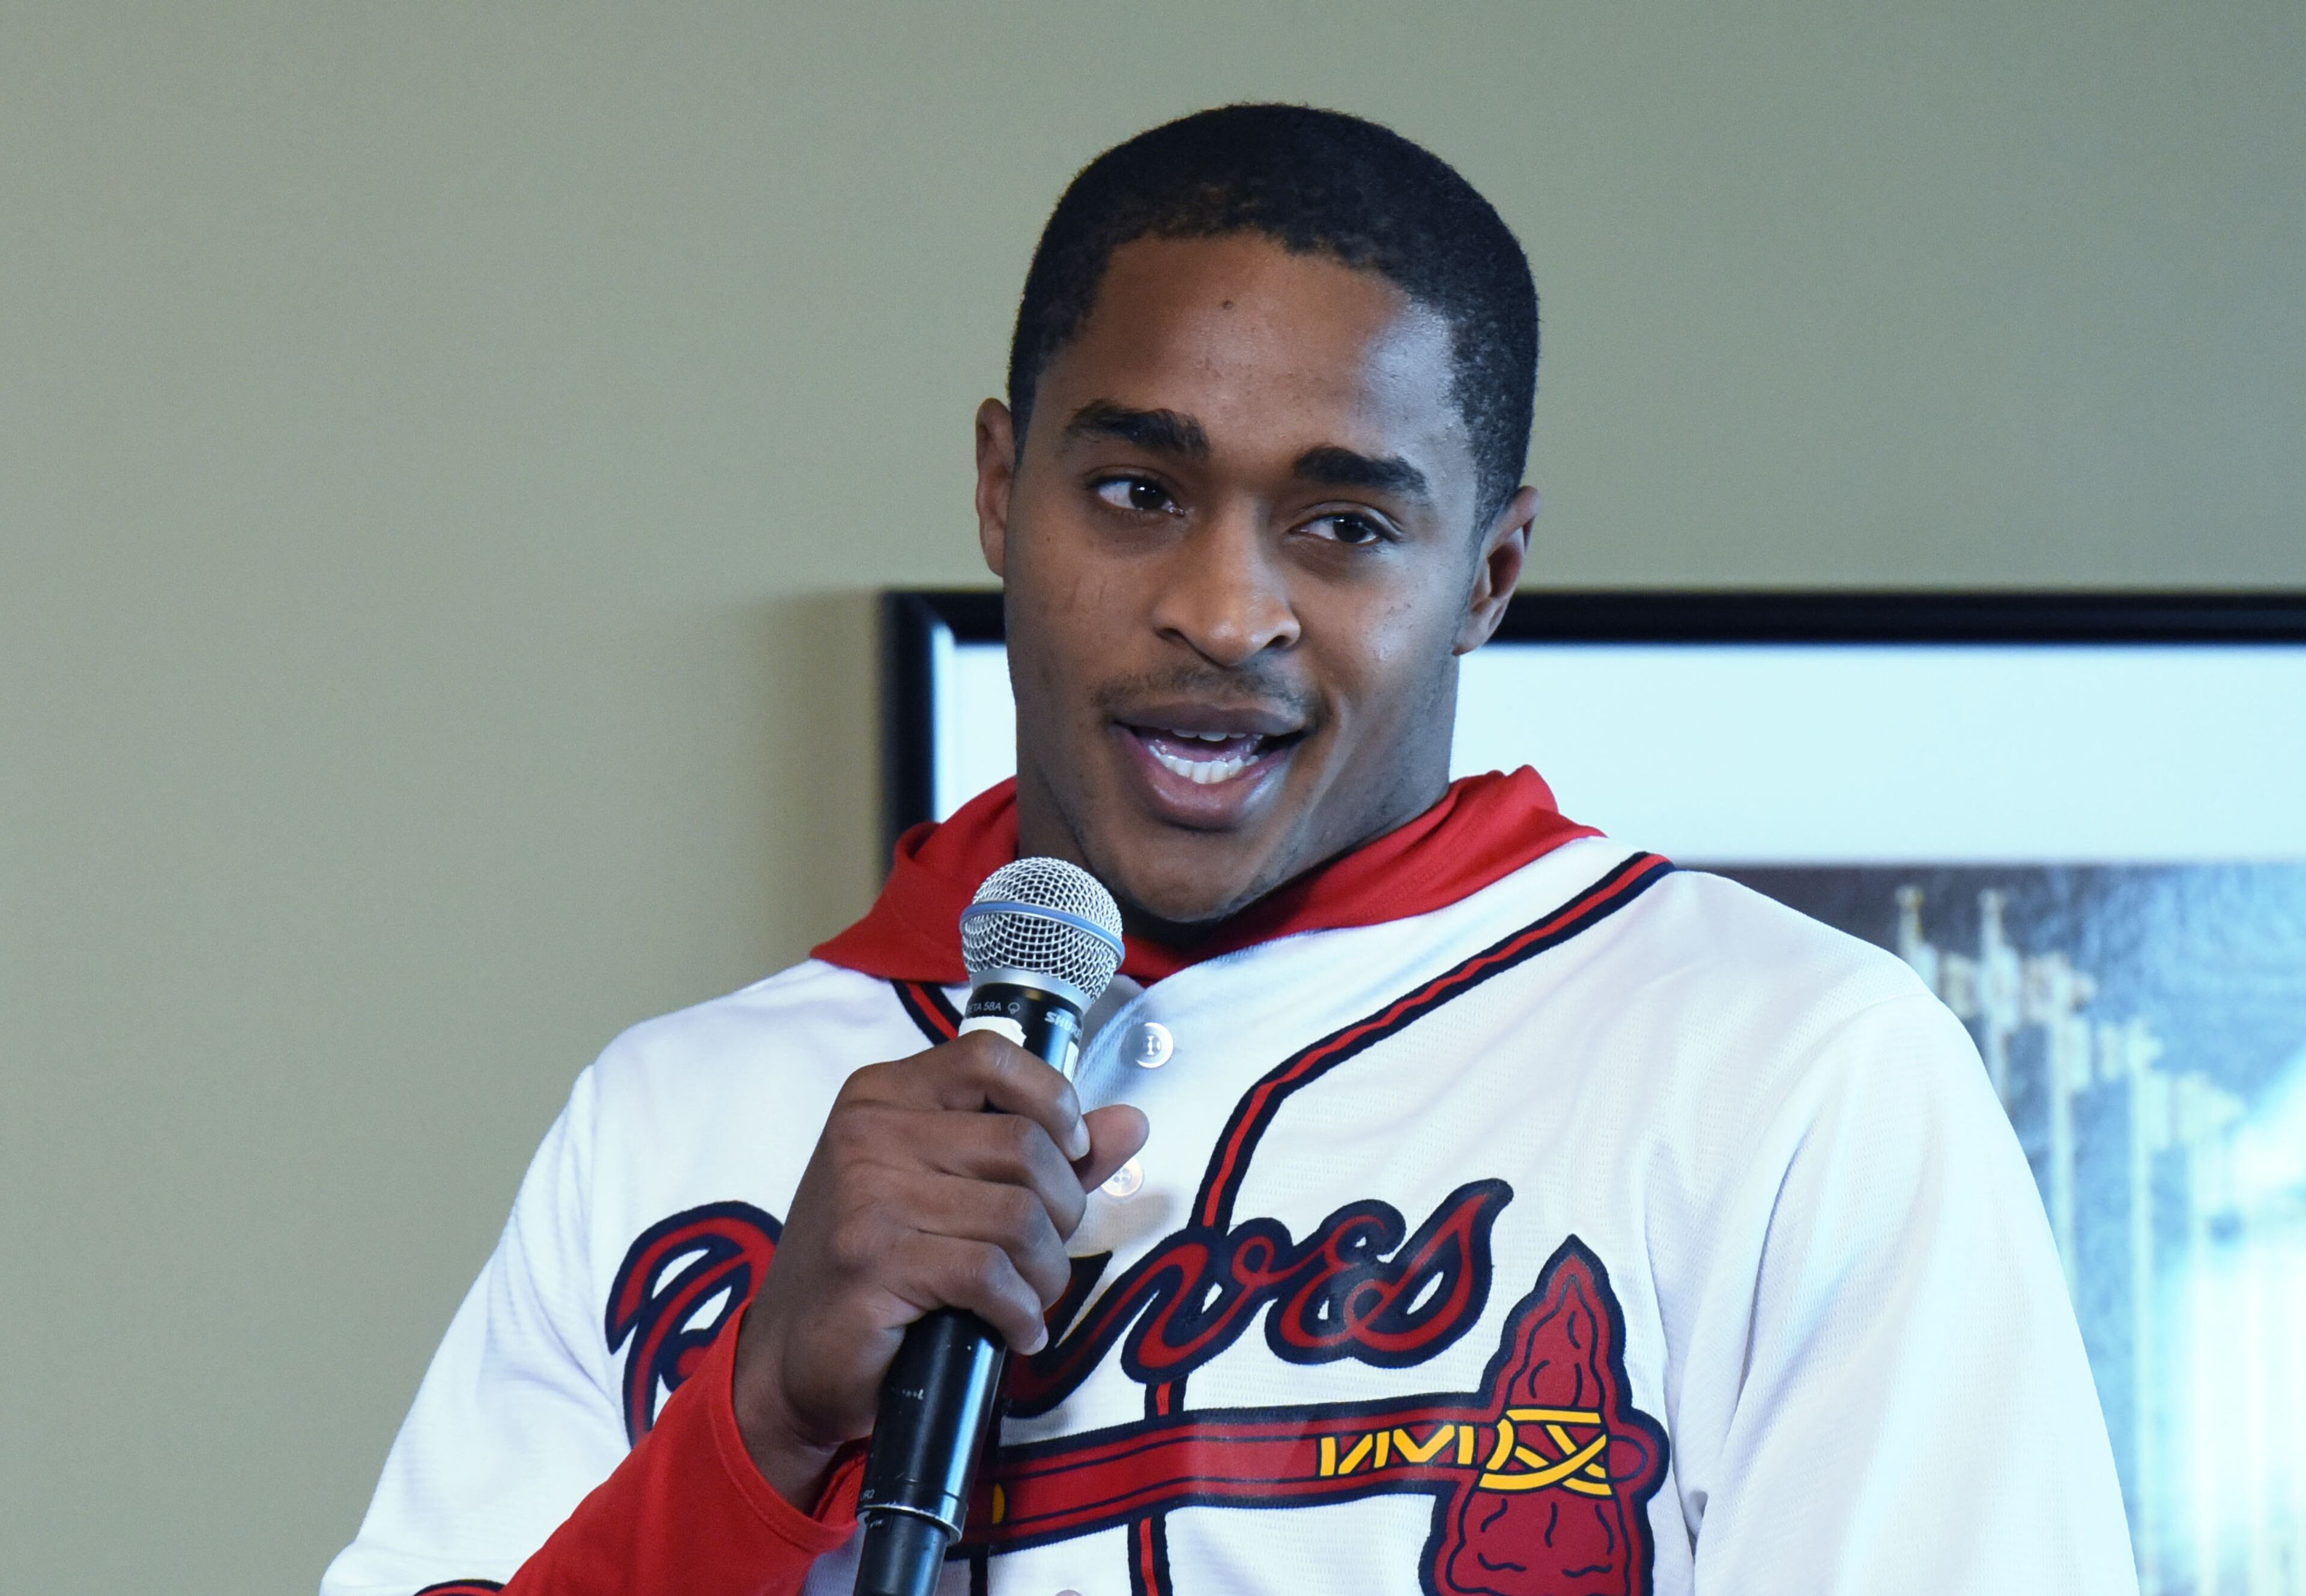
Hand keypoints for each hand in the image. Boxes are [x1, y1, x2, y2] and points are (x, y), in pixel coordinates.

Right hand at [731, 1029, 1148, 1506]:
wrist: (793, 1359)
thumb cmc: (879, 1265)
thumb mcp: (953, 1189)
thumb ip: (1043, 1151)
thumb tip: (1131, 1123)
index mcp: (885, 1095)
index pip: (990, 1056)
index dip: (1052, 1100)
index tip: (1069, 1150)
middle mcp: (869, 1131)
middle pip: (1024, 1144)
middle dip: (1061, 1208)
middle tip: (1043, 1251)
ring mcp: (865, 1195)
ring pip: (1017, 1214)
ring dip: (1044, 1270)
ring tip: (1028, 1295)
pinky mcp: (872, 1263)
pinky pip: (990, 1273)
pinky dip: (1020, 1311)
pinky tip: (1013, 1328)